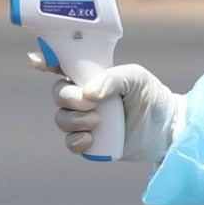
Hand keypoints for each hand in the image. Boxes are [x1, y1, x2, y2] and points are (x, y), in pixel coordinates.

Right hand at [49, 63, 181, 162]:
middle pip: (58, 95)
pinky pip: (70, 143)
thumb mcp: (136, 78)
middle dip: (69, 99)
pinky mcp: (91, 142)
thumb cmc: (151, 96)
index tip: (37, 62)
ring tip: (97, 121)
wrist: (167, 128)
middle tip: (91, 103)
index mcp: (91, 76)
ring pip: (61, 119)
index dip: (45, 61)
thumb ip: (112, 79)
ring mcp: (85, 120)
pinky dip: (76, 141)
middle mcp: (84, 96)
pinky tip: (90, 139)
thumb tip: (88, 94)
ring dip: (74, 121)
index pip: (61, 66)